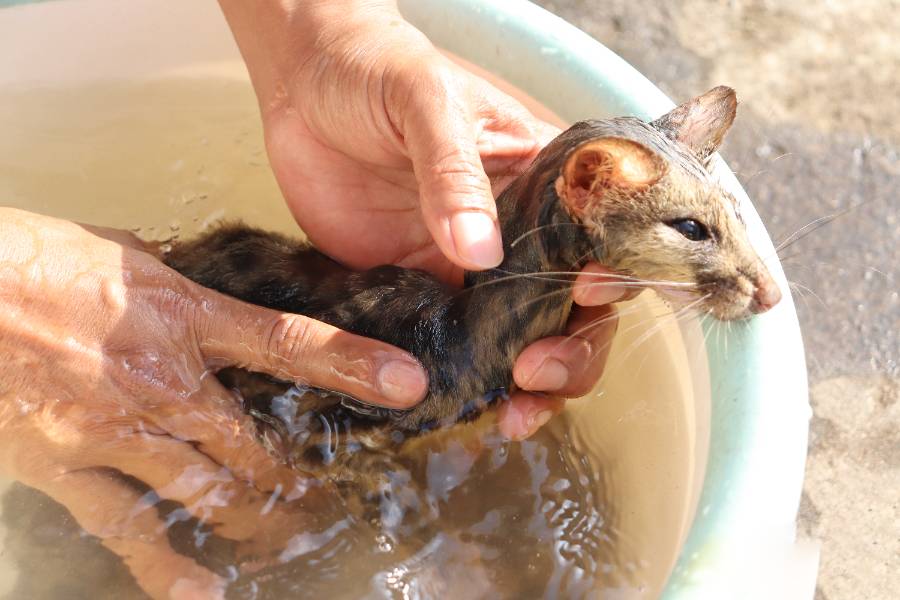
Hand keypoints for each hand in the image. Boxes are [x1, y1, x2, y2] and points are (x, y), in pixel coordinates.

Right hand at [0, 208, 427, 597]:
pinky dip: (165, 565)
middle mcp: (159, 378)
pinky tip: (203, 592)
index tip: (405, 383)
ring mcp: (112, 427)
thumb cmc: (29, 258)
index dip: (353, 364)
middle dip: (296, 476)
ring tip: (286, 536)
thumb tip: (210, 307)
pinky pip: (123, 526)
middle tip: (329, 497)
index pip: (286, 342)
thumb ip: (177, 288)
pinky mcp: (64, 464)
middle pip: (253, 442)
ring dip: (253, 518)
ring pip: (205, 489)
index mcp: (180, 313)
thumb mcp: (123, 256)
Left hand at [218, 0, 626, 438]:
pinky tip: (465, 409)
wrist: (303, 85)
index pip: (603, 237)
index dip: (611, 274)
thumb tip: (481, 255)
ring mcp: (470, 270)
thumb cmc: (378, 69)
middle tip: (535, 370)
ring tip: (512, 414)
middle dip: (573, 350)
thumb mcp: (426, 102)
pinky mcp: (422, 292)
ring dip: (531, 385)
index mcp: (543, 180)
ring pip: (523, 341)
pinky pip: (454, 349)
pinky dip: (466, 385)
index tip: (589, 294)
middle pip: (574, 308)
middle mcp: (518, 234)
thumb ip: (453, 173)